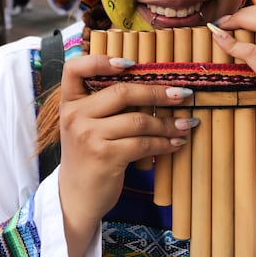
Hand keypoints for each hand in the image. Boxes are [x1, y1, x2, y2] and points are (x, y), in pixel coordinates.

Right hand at [57, 54, 194, 256]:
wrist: (75, 197)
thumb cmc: (86, 156)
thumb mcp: (84, 125)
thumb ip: (103, 105)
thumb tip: (150, 85)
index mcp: (69, 102)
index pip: (75, 68)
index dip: (101, 60)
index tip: (131, 63)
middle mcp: (75, 116)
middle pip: (121, 92)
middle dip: (157, 92)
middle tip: (183, 94)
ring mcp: (89, 136)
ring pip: (138, 120)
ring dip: (167, 122)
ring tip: (186, 123)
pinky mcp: (105, 156)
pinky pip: (143, 143)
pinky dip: (164, 142)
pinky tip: (176, 142)